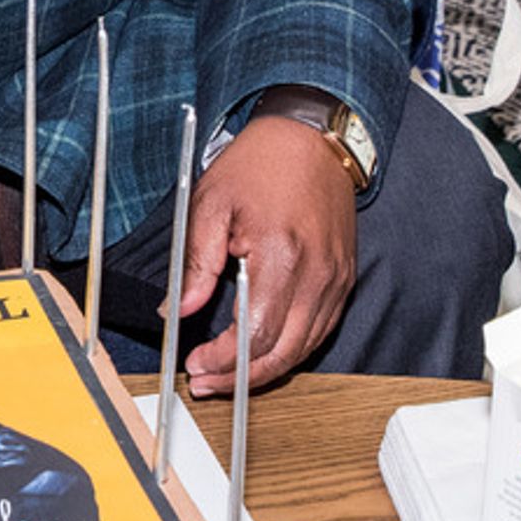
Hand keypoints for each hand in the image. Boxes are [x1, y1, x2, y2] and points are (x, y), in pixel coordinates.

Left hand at [177, 112, 357, 395]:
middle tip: (206, 383)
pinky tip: (263, 352)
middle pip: (283, 353)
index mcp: (282, 255)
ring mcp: (336, 279)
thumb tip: (177, 310)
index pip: (255, 334)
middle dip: (241, 377)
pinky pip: (320, 330)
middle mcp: (317, 274)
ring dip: (267, 370)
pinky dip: (291, 349)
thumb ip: (196, 262)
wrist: (310, 138)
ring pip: (305, 349)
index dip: (223, 360)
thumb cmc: (259, 164)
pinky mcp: (344, 278)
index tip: (195, 364)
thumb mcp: (211, 203)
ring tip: (228, 376)